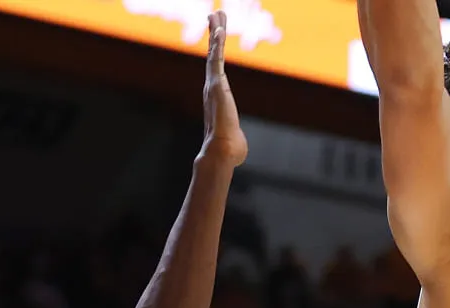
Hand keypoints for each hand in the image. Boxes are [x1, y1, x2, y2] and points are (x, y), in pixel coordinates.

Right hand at [200, 11, 247, 166]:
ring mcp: (213, 85)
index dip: (215, 50)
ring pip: (214, 53)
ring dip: (216, 32)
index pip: (216, 67)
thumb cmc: (230, 150)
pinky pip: (216, 60)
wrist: (223, 152)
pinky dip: (216, 45)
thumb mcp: (234, 137)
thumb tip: (236, 151)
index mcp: (217, 96)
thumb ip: (234, 137)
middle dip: (214, 33)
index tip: (215, 35)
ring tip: (217, 14)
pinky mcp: (216, 85)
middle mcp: (212, 87)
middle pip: (212, 54)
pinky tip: (218, 30)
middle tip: (215, 15)